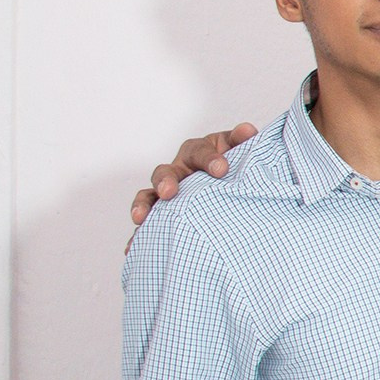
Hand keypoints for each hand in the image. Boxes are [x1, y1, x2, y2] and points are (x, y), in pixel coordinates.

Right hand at [129, 123, 255, 233]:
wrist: (234, 182)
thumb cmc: (236, 163)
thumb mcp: (241, 149)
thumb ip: (242, 141)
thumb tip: (248, 131)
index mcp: (197, 152)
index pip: (199, 152)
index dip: (209, 159)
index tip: (222, 170)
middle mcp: (178, 171)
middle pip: (165, 173)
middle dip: (165, 181)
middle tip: (169, 192)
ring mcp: (168, 192)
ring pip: (149, 196)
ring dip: (142, 206)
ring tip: (140, 219)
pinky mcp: (164, 213)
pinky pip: (148, 224)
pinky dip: (139, 235)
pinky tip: (131, 249)